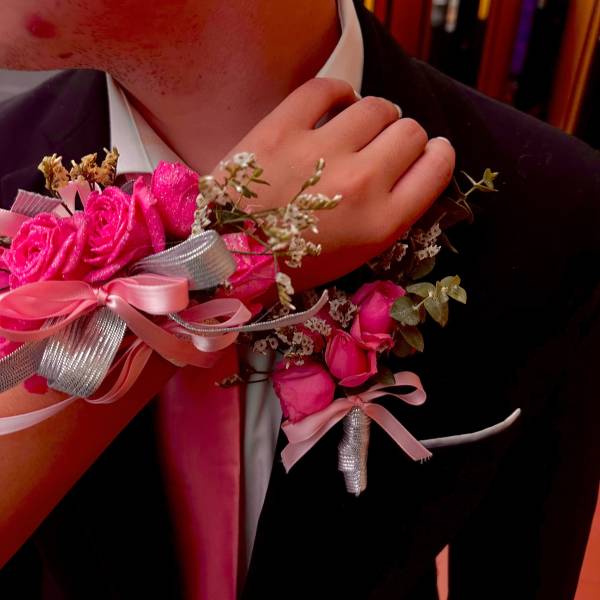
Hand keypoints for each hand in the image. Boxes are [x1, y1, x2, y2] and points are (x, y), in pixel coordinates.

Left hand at [219, 77, 454, 289]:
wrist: (228, 255)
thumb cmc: (294, 261)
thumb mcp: (355, 255)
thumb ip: (389, 214)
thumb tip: (407, 170)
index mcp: (381, 223)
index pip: (437, 166)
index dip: (435, 154)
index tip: (422, 155)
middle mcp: (360, 183)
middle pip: (410, 131)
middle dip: (402, 138)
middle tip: (379, 148)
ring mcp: (320, 152)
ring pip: (377, 106)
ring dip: (373, 116)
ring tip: (355, 128)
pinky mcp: (282, 128)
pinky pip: (328, 89)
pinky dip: (338, 93)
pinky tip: (334, 107)